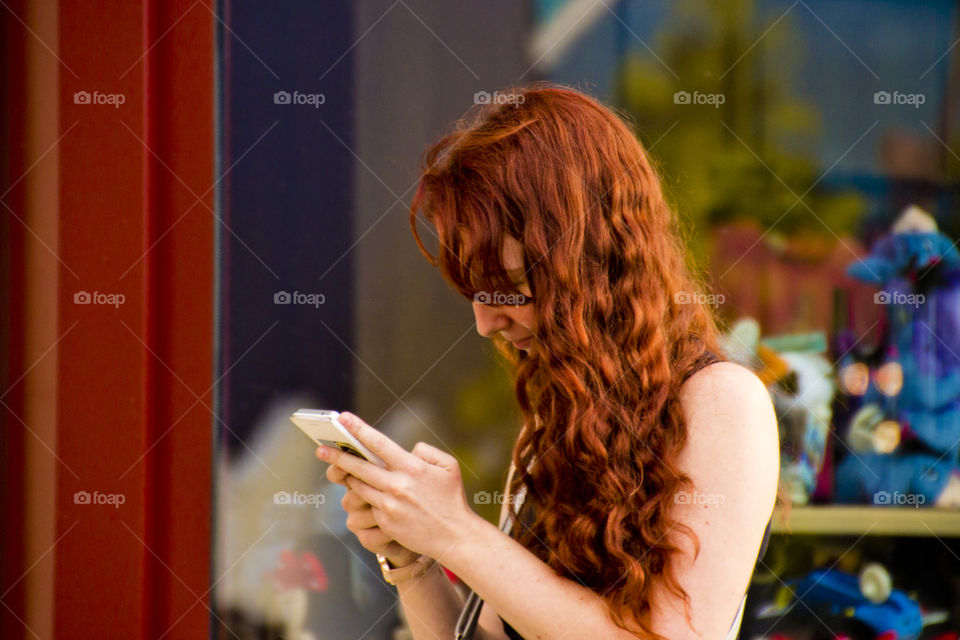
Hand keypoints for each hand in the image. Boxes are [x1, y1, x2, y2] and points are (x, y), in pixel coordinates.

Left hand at [315, 411, 478, 560]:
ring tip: (338, 470)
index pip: (379, 444)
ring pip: (359, 487)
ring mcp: (389, 505)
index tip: (342, 418)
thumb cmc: (452, 499)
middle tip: (320, 449)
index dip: (359, 429)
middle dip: (337, 456)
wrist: (454, 537)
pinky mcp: (385, 522)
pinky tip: (358, 494)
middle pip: (359, 467)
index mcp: (412, 468)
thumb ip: (427, 451)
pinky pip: (368, 505)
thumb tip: (408, 448)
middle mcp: (397, 485)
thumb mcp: (449, 466)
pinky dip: (364, 498)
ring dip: (349, 478)